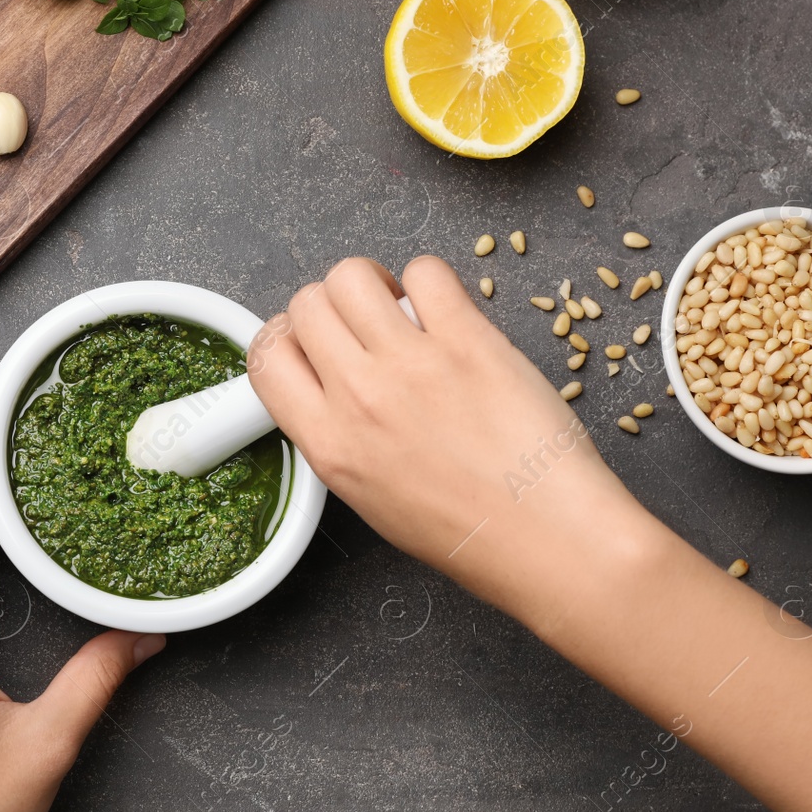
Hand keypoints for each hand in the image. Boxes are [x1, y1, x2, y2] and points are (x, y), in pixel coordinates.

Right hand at [248, 257, 660, 633]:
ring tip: (402, 308)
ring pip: (351, 276)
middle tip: (365, 324)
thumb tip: (335, 380)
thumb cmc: (470, 532)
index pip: (265, 357)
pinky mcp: (467, 340)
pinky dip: (430, 280)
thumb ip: (339, 434)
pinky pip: (425, 272)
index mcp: (328, 443)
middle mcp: (359, 398)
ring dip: (372, 284)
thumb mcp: (370, 495)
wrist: (545, 540)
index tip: (311, 340)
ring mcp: (411, 364)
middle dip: (331, 307)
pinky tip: (447, 311)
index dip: (286, 337)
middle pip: (306, 304)